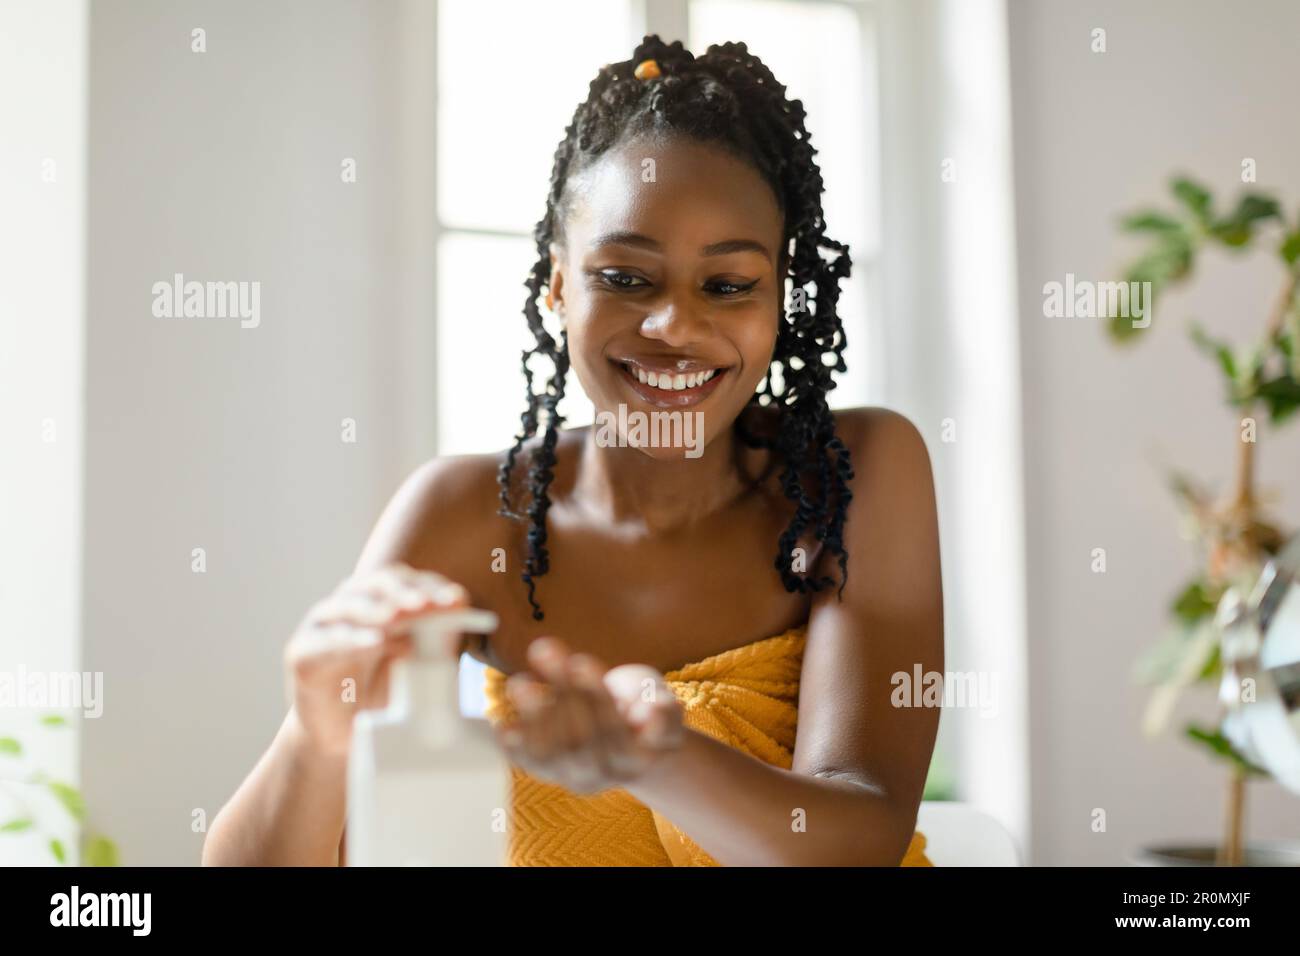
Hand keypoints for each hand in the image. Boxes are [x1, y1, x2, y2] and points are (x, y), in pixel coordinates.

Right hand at [283, 563, 469, 758]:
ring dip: (377, 610)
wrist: (340, 735)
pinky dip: (352, 640)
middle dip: (404, 591)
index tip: (456, 600)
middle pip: (375, 584)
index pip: (402, 581)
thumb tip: (459, 602)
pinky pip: (326, 642)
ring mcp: (321, 626)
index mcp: (376, 601)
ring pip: (349, 606)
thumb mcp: (415, 664)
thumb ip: (435, 635)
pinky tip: (375, 642)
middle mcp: (347, 605)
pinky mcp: (301, 653)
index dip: (429, 586)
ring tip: (400, 617)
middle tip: (427, 604)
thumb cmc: (380, 693)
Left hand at [494, 637, 684, 793]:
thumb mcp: (662, 702)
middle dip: (561, 693)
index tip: (580, 662)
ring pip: (553, 752)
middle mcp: (606, 773)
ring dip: (534, 714)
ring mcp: (575, 775)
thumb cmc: (643, 708)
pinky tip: (502, 726)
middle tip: (544, 651)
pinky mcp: (550, 771)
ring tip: (520, 683)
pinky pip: (530, 764)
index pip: (615, 730)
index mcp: (638, 755)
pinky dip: (514, 747)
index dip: (595, 696)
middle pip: (581, 739)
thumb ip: (663, 710)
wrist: (628, 735)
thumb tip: (653, 712)